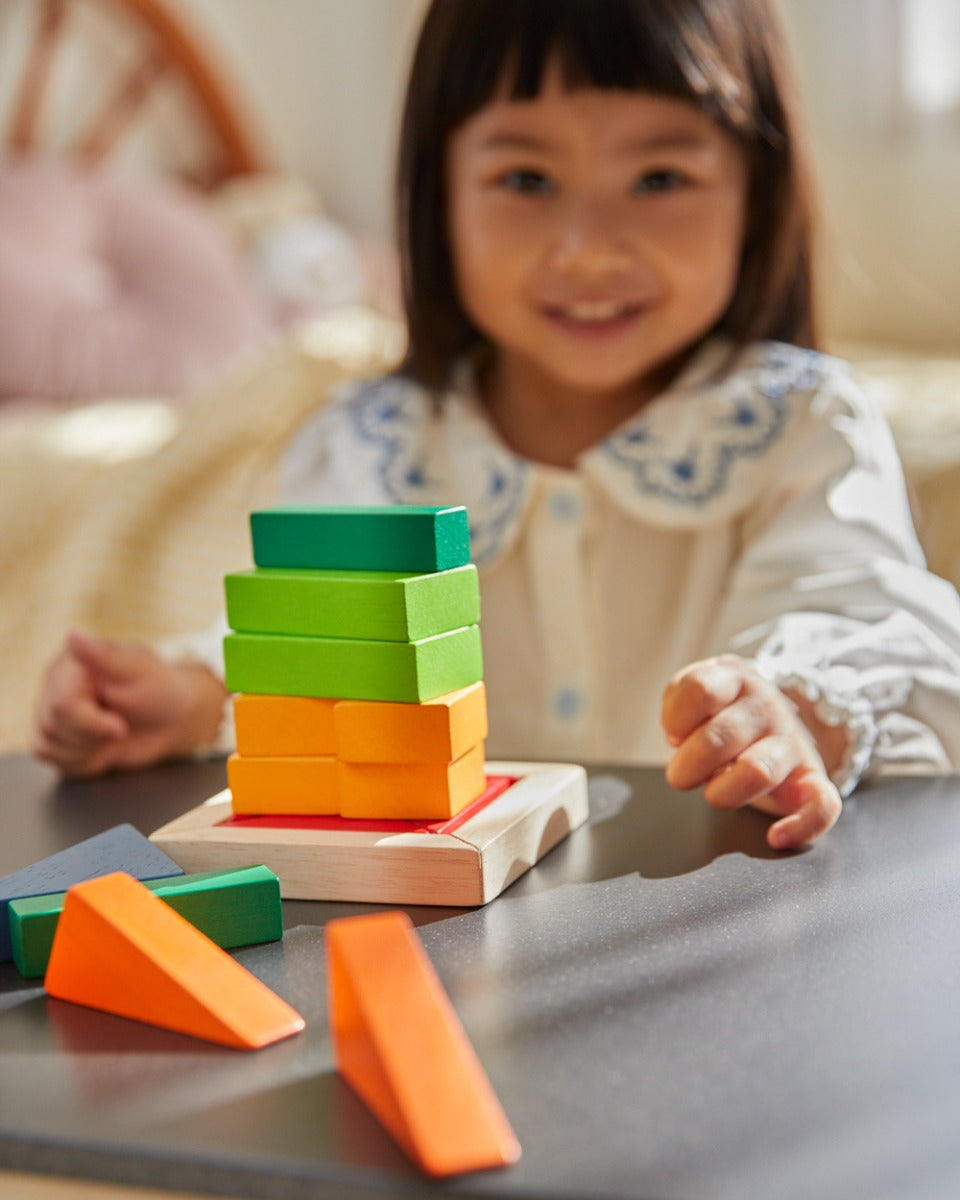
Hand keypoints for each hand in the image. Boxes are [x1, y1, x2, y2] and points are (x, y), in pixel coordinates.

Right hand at [32, 630, 226, 777]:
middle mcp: (53, 685)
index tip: (120, 726)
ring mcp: (51, 712)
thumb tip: (73, 635)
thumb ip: (105, 656)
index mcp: (70, 663)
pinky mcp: (56, 737)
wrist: (170, 719)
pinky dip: (83, 762)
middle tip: (121, 726)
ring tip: (113, 733)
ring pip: (49, 747)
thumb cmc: (159, 689)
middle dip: (94, 737)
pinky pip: (53, 761)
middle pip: (53, 728)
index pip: (62, 704)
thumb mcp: (140, 670)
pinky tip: (103, 747)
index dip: (92, 723)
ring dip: (89, 750)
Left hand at [660, 653, 842, 850]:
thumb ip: (679, 705)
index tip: (674, 734)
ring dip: (723, 792)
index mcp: (734, 680)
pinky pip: (823, 805)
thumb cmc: (721, 714)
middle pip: (720, 737)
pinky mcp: (812, 779)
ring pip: (758, 771)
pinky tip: (776, 836)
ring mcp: (792, 743)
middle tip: (683, 774)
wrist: (770, 720)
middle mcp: (767, 708)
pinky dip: (801, 826)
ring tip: (714, 792)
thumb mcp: (696, 695)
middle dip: (688, 765)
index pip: (700, 689)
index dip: (676, 719)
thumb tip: (679, 738)